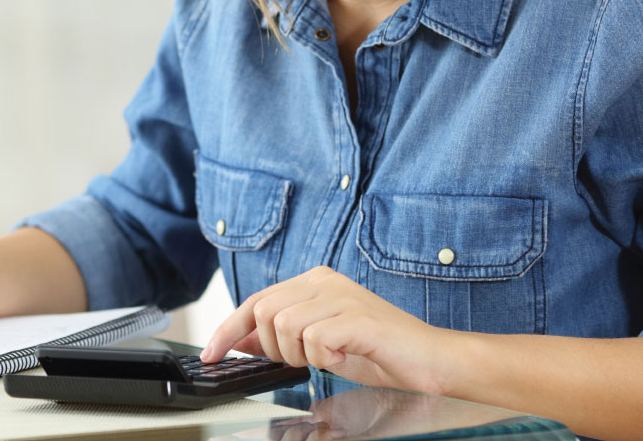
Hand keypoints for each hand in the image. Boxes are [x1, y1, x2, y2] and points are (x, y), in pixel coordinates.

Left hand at [202, 266, 456, 395]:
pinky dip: (324, 359)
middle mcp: (325, 280)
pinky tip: (346, 357)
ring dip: (301, 355)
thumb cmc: (378, 353)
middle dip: (272, 347)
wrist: (431, 361)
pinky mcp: (356, 316)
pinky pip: (314, 340)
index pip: (256, 300)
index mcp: (315, 281)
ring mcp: (341, 295)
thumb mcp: (319, 345)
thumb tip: (240, 340)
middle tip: (302, 361)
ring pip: (284, 325)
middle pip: (264, 311)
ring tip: (330, 358)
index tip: (210, 354)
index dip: (228, 329)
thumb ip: (281, 338)